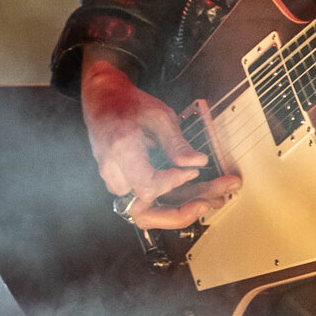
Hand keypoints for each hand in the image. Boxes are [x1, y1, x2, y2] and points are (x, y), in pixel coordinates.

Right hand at [81, 48, 240, 230]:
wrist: (103, 100)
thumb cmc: (132, 104)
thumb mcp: (160, 116)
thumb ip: (177, 143)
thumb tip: (199, 163)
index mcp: (123, 149)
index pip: (147, 185)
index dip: (173, 183)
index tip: (193, 172)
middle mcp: (112, 170)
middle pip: (143, 211)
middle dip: (179, 214)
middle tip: (210, 203)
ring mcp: (112, 180)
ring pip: (145, 209)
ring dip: (178, 210)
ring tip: (212, 199)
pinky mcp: (118, 183)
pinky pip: (142, 201)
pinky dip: (167, 202)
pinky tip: (193, 195)